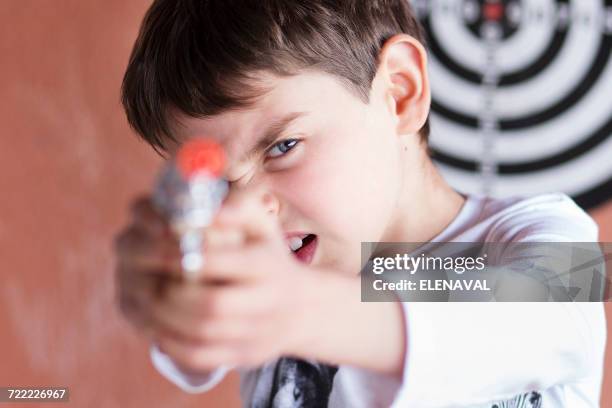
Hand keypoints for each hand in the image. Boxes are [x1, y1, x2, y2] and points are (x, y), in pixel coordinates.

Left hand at [114, 186, 317, 372]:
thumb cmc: (268, 255)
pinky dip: (171, 344)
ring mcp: (257, 334)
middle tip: (148, 281)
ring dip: (164, 319)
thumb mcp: (263, 224)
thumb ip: (237, 206)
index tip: (159, 249)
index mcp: (268, 264)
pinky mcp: (243, 357)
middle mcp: (268, 302)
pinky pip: (200, 358)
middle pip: (211, 306)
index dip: (181, 258)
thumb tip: (210, 209)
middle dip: (170, 294)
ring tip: (146, 301)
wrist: (301, 308)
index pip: (219, 263)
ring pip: (201, 335)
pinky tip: (157, 326)